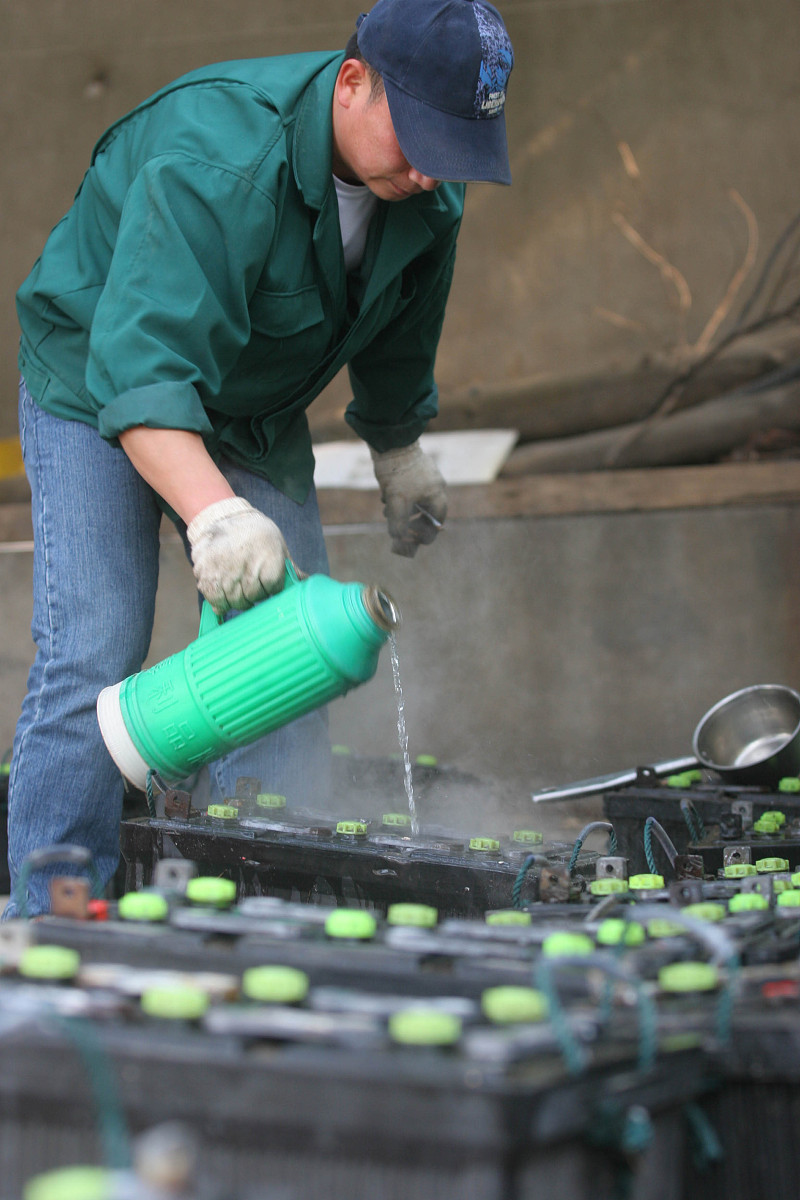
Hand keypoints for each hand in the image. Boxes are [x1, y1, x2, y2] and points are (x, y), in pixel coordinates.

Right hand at [187, 497, 287, 614]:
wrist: (224, 516)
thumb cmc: (257, 534)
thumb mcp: (277, 546)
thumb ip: (291, 568)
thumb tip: (307, 582)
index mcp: (269, 557)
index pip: (274, 588)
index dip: (271, 588)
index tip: (268, 582)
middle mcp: (246, 565)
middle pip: (253, 597)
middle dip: (254, 596)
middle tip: (252, 586)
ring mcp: (224, 570)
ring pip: (234, 601)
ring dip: (237, 599)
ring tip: (238, 588)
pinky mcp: (205, 573)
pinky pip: (214, 599)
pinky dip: (219, 601)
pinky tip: (223, 593)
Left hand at [370, 442, 446, 557]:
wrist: (392, 443)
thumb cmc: (397, 474)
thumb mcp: (396, 503)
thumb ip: (398, 524)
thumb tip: (398, 538)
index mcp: (437, 495)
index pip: (437, 523)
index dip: (424, 535)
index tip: (410, 539)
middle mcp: (436, 486)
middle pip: (426, 512)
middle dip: (410, 521)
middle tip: (397, 527)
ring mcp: (427, 476)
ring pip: (416, 501)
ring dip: (402, 510)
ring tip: (387, 511)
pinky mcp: (417, 469)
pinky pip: (410, 489)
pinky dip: (400, 496)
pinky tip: (386, 495)